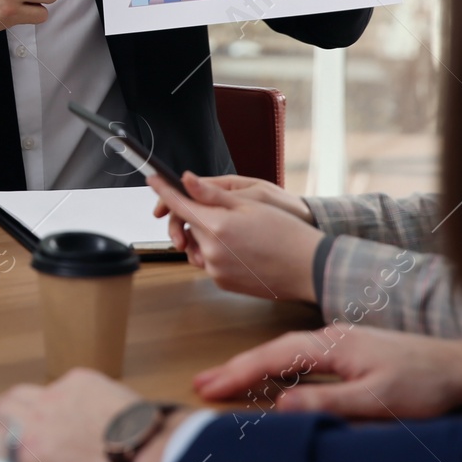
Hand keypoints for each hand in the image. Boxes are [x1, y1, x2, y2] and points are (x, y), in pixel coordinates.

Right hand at [0, 368, 164, 461]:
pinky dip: (60, 397)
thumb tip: (25, 461)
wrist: (148, 451)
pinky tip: (75, 410)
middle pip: (1, 408)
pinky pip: (59, 385)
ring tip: (30, 414)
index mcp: (30, 452)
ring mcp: (57, 394)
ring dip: (21, 403)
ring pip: (25, 392)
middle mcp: (36, 420)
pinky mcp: (80, 379)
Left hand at [148, 172, 321, 302]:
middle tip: (220, 210)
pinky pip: (210, 262)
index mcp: (216, 226)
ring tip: (238, 231)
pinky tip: (243, 248)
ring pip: (199, 245)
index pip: (179, 205)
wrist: (308, 268)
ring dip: (208, 235)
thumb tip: (186, 179)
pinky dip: (218, 252)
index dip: (163, 190)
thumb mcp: (249, 204)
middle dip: (196, 216)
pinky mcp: (222, 283)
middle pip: (189, 226)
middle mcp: (210, 251)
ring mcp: (215, 270)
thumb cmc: (286, 233)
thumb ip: (212, 194)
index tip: (153, 179)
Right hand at [193, 326, 461, 419]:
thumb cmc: (425, 383)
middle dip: (236, 367)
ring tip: (226, 381)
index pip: (273, 358)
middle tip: (202, 383)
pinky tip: (274, 379)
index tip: (209, 387)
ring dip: (254, 367)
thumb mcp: (376, 400)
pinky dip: (278, 367)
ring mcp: (341, 343)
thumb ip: (328, 401)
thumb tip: (281, 404)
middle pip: (273, 351)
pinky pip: (302, 357)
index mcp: (332, 345)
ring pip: (286, 352)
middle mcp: (331, 338)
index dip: (239, 373)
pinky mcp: (351, 352)